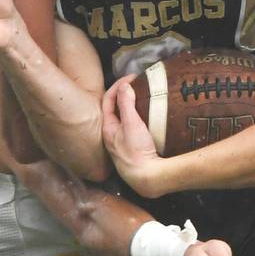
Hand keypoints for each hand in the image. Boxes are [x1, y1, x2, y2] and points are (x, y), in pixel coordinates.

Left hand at [101, 75, 164, 197]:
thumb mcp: (132, 124)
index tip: (133, 77)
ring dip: (131, 106)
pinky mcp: (132, 149)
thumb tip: (124, 86)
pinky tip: (147, 117)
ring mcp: (122, 143)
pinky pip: (132, 127)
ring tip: (143, 97)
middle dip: (124, 94)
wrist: (147, 178)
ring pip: (123, 119)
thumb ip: (126, 104)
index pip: (108, 100)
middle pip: (114, 109)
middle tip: (137, 84)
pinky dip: (137, 117)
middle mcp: (112, 136)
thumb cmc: (137, 153)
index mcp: (107, 129)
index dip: (118, 85)